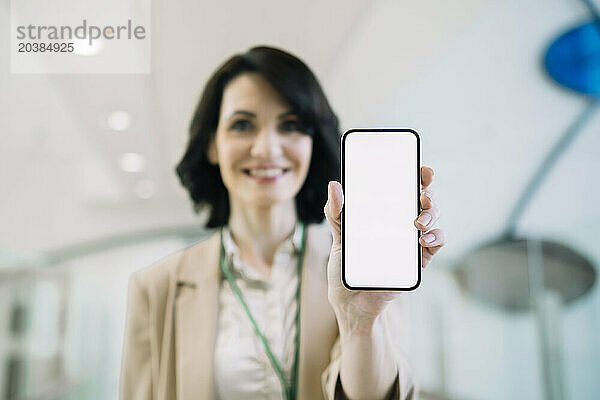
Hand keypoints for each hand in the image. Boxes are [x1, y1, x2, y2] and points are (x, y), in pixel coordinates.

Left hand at [323, 166, 445, 326]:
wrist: (353, 303)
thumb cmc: (346, 267)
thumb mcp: (338, 237)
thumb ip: (335, 212)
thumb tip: (334, 186)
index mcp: (384, 213)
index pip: (403, 188)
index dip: (416, 175)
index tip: (421, 168)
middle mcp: (401, 222)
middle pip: (423, 198)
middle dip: (428, 190)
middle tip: (423, 191)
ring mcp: (412, 239)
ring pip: (432, 216)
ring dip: (432, 212)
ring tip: (419, 221)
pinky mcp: (418, 258)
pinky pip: (436, 242)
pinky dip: (436, 236)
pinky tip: (423, 238)